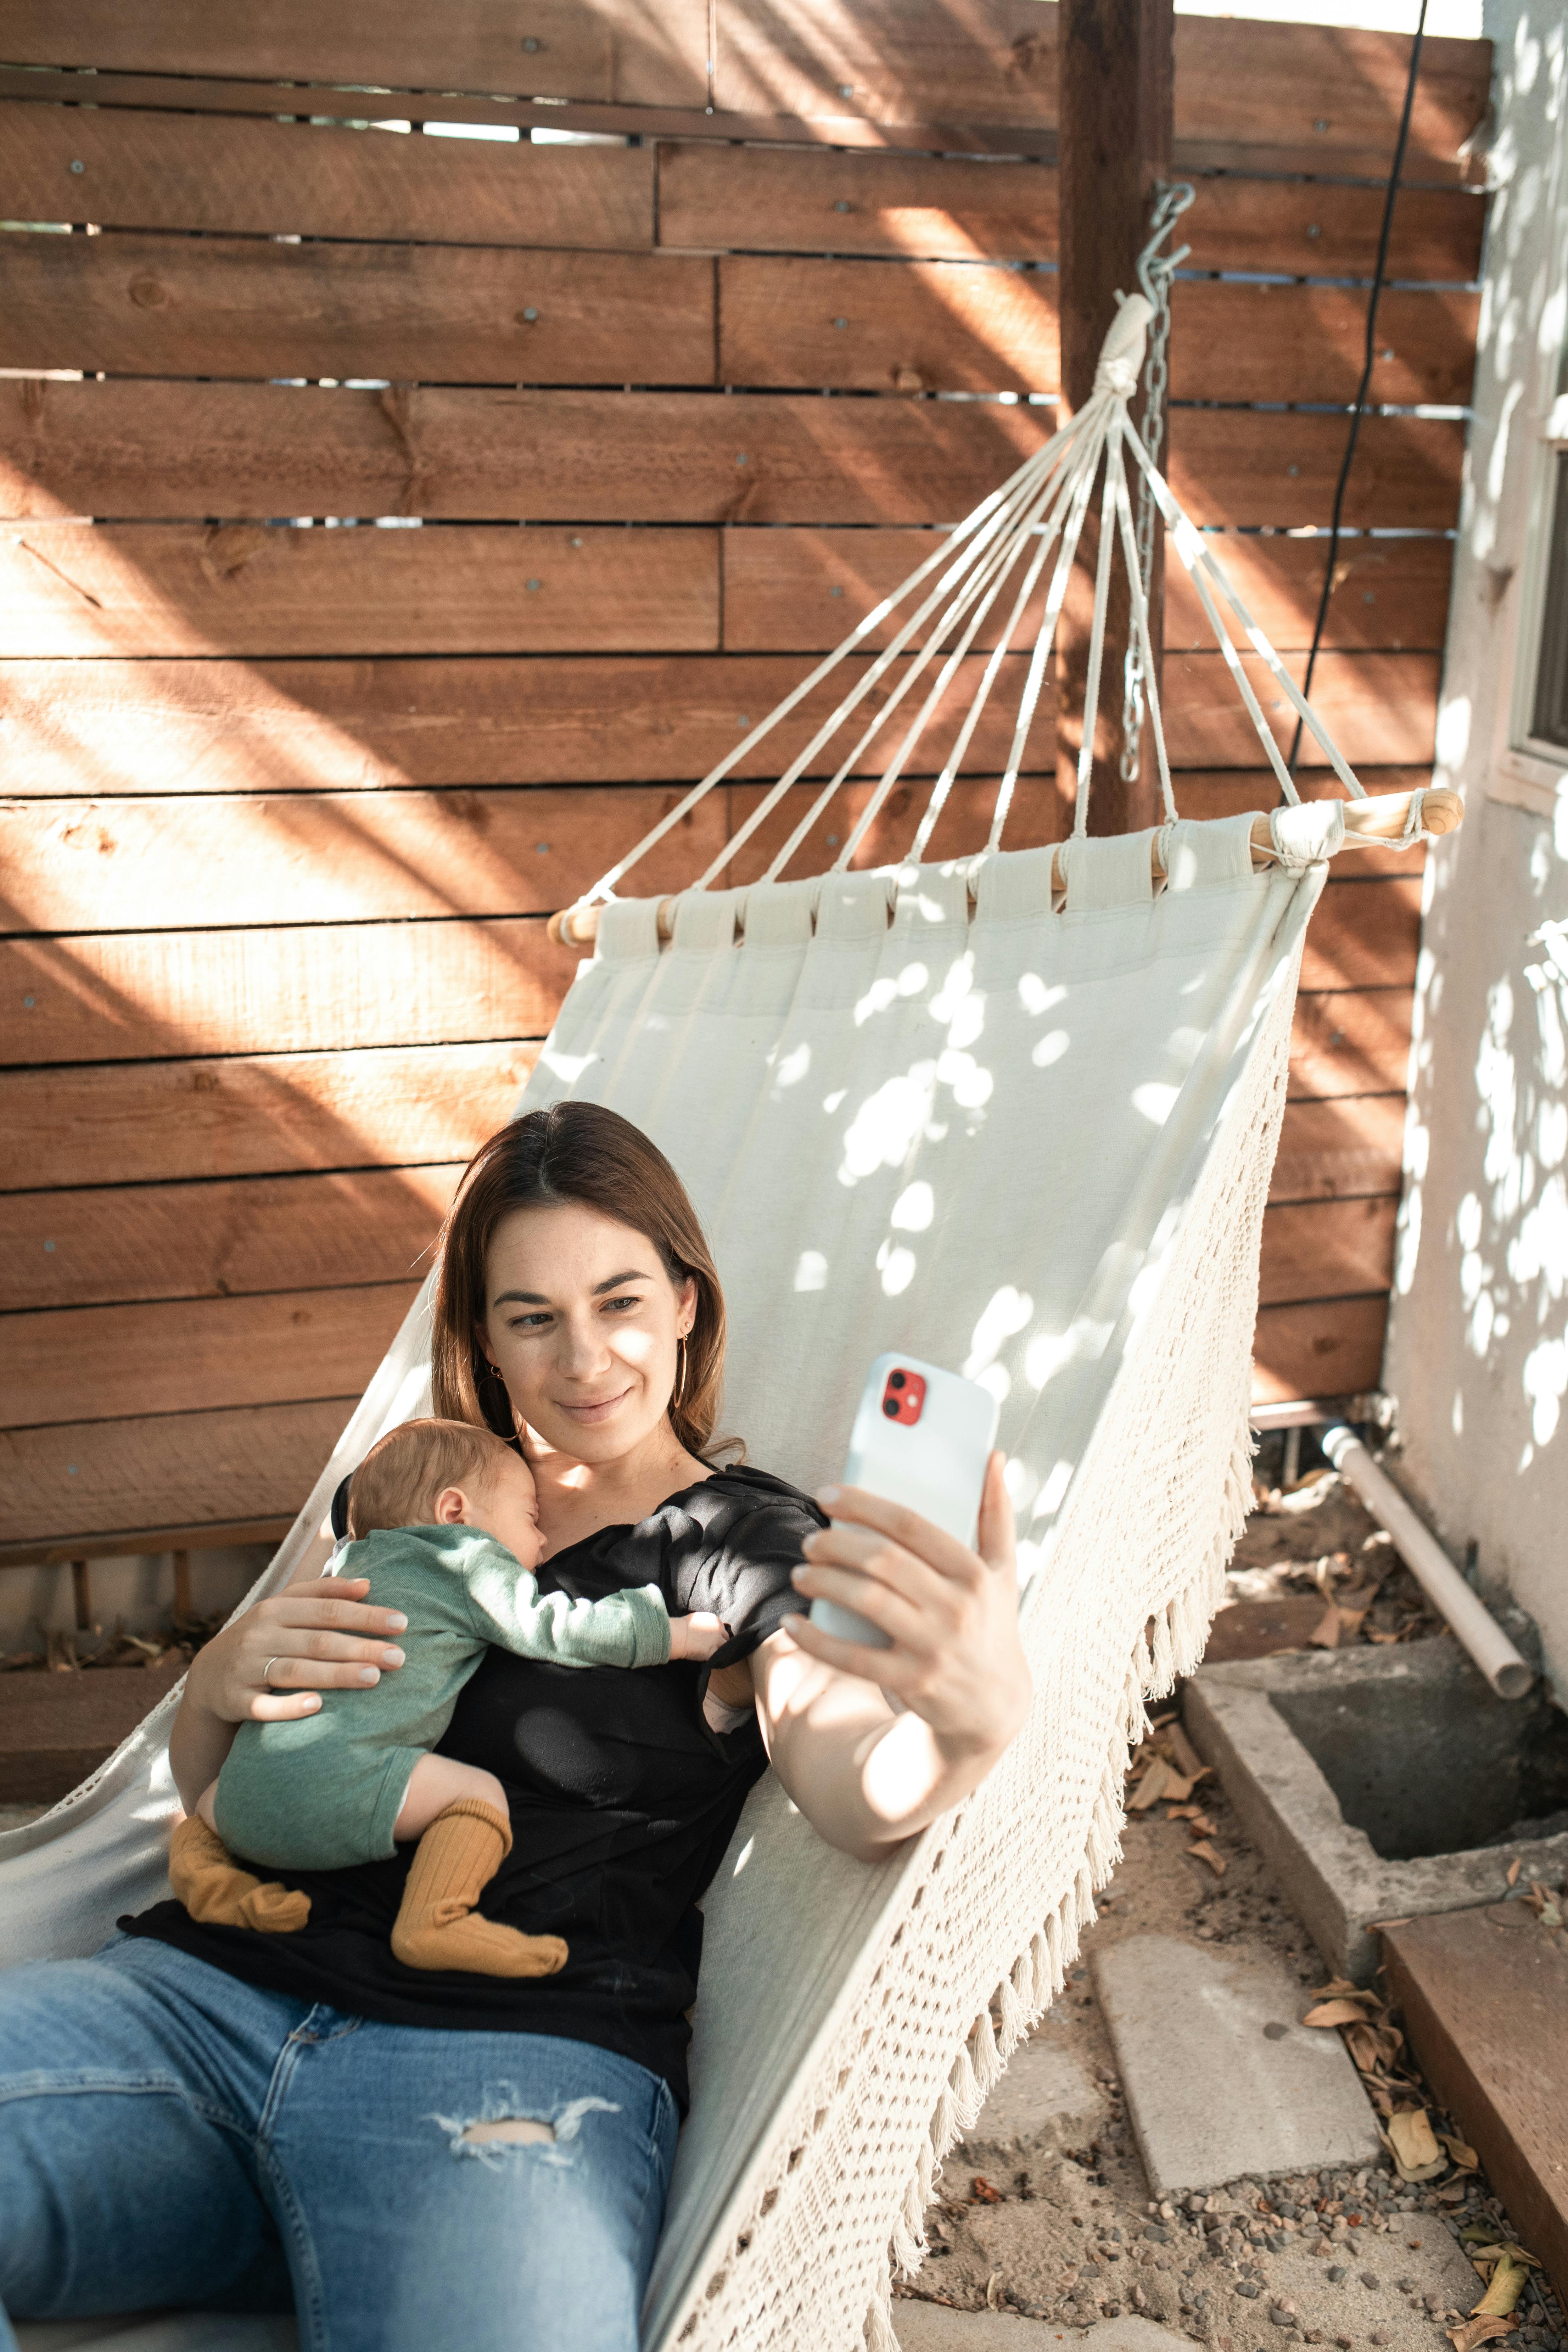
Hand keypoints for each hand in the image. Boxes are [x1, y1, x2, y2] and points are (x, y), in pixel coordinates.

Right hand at [184, 1571, 408, 1725]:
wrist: (207, 1677)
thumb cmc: (261, 1639)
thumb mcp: (283, 1609)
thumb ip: (322, 1594)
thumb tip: (367, 1584)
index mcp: (276, 1609)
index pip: (328, 1609)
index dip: (366, 1615)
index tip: (402, 1622)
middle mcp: (260, 1634)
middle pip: (318, 1640)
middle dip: (361, 1647)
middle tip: (399, 1657)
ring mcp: (245, 1668)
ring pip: (295, 1670)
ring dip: (336, 1674)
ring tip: (374, 1678)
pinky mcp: (235, 1700)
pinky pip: (263, 1705)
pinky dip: (288, 1706)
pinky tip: (316, 1706)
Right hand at [668, 1610, 728, 1662]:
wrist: (678, 1635)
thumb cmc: (683, 1625)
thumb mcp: (698, 1618)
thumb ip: (706, 1623)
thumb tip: (706, 1628)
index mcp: (715, 1620)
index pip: (722, 1628)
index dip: (718, 1634)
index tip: (713, 1638)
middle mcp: (719, 1629)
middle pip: (725, 1637)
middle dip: (721, 1641)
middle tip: (714, 1646)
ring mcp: (717, 1641)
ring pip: (725, 1646)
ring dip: (720, 1649)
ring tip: (714, 1653)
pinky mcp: (714, 1652)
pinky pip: (719, 1656)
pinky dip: (717, 1657)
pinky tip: (712, 1658)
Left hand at [783, 1453, 1030, 1763]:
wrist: (996, 1706)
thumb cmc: (992, 1625)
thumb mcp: (1004, 1570)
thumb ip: (997, 1512)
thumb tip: (994, 1457)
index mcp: (974, 1572)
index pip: (911, 1525)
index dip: (865, 1504)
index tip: (829, 1495)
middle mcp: (956, 1606)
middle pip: (882, 1560)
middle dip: (836, 1544)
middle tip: (810, 1540)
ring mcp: (933, 1645)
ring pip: (866, 1600)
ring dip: (824, 1582)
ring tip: (801, 1573)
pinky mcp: (911, 1681)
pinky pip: (852, 1656)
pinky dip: (816, 1639)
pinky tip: (793, 1623)